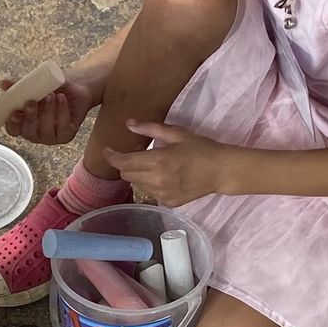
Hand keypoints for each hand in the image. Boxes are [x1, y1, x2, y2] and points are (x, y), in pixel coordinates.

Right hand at [2, 74, 99, 145]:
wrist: (75, 86)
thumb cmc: (51, 88)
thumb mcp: (34, 84)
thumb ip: (18, 85)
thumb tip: (2, 83)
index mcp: (23, 123)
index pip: (12, 130)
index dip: (12, 124)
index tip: (14, 112)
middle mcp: (35, 133)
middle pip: (28, 133)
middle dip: (30, 118)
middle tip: (32, 101)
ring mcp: (51, 137)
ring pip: (45, 131)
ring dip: (47, 112)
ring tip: (51, 95)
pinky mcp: (66, 135)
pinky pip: (62, 128)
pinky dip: (61, 112)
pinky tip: (62, 99)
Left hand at [103, 121, 228, 206]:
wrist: (221, 171)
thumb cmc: (200, 148)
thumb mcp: (176, 133)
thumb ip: (150, 129)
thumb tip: (128, 123)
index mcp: (157, 161)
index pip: (123, 162)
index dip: (111, 157)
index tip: (107, 151)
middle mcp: (157, 180)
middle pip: (127, 175)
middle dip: (126, 164)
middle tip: (137, 155)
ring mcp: (163, 194)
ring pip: (138, 185)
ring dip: (139, 175)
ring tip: (155, 166)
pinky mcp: (169, 203)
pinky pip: (151, 193)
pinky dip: (152, 185)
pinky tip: (166, 177)